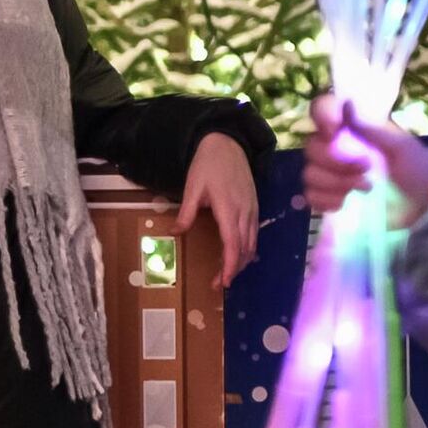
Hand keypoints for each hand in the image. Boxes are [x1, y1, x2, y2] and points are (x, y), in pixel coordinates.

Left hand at [176, 132, 259, 288]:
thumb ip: (185, 213)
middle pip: (244, 249)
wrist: (228, 144)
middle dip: (234, 269)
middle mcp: (244, 213)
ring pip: (251, 243)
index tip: (224, 282)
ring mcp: (252, 210)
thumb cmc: (207, 165)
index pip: (233, 245)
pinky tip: (238, 254)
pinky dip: (247, 248)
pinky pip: (253, 234)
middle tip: (219, 283)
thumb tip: (173, 233)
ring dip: (241, 261)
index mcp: (228, 209)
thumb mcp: (192, 187)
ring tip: (227, 273)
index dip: (230, 266)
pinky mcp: (254, 206)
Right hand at [302, 96, 427, 231]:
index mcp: (350, 128)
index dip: (321, 117)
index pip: (321, 110)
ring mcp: (328, 173)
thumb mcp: (401, 146)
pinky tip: (345, 204)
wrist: (424, 204)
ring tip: (365, 190)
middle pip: (312, 147)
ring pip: (310, 173)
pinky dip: (326, 201)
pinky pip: (311, 196)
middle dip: (337, 163)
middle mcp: (333, 147)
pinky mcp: (328, 197)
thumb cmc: (415, 168)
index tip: (333, 133)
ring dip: (336, 183)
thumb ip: (373, 129)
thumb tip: (347, 103)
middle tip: (367, 170)